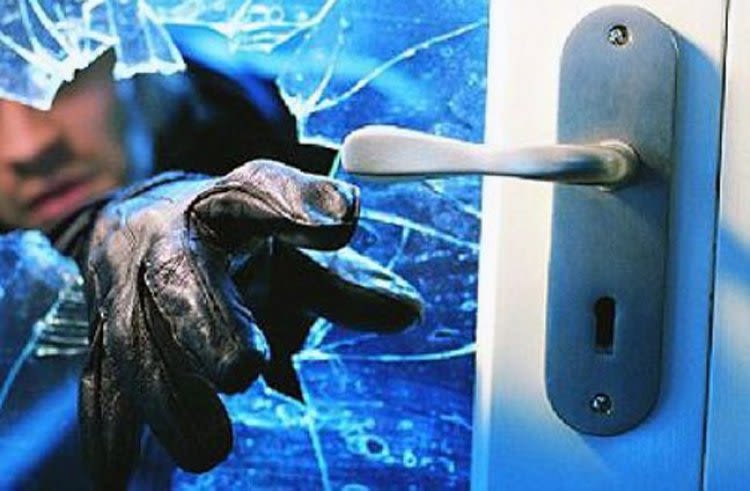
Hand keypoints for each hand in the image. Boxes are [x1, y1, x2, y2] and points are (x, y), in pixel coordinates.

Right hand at [78, 160, 421, 488]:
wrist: (142, 224)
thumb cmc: (230, 240)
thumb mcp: (287, 253)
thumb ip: (342, 285)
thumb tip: (410, 313)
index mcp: (227, 207)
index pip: (256, 192)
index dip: (294, 201)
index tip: (341, 218)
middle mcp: (173, 239)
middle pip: (182, 274)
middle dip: (208, 321)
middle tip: (245, 371)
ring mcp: (130, 284)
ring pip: (137, 336)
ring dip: (166, 393)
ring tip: (209, 450)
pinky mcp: (105, 329)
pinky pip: (101, 377)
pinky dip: (107, 429)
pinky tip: (113, 477)